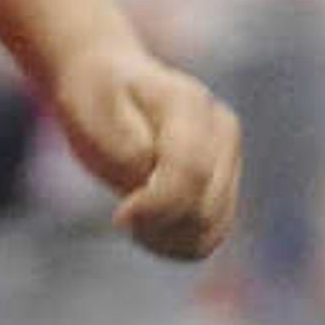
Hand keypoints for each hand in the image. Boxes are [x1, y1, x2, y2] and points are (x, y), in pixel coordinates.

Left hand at [51, 43, 241, 263]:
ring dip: (168, 238)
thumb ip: (127, 152)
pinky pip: (211, 235)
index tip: (118, 216)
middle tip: (122, 214)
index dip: (155, 207)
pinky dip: (179, 244)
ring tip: (135, 221)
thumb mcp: (94, 114)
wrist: (110, 81)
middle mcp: (222, 129)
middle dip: (157, 225)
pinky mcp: (225, 183)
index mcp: (190, 104)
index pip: (190, 172)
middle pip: (204, 208)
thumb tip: (151, 185)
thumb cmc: (97, 99)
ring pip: (213, 228)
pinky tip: (149, 229)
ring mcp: (230, 156)